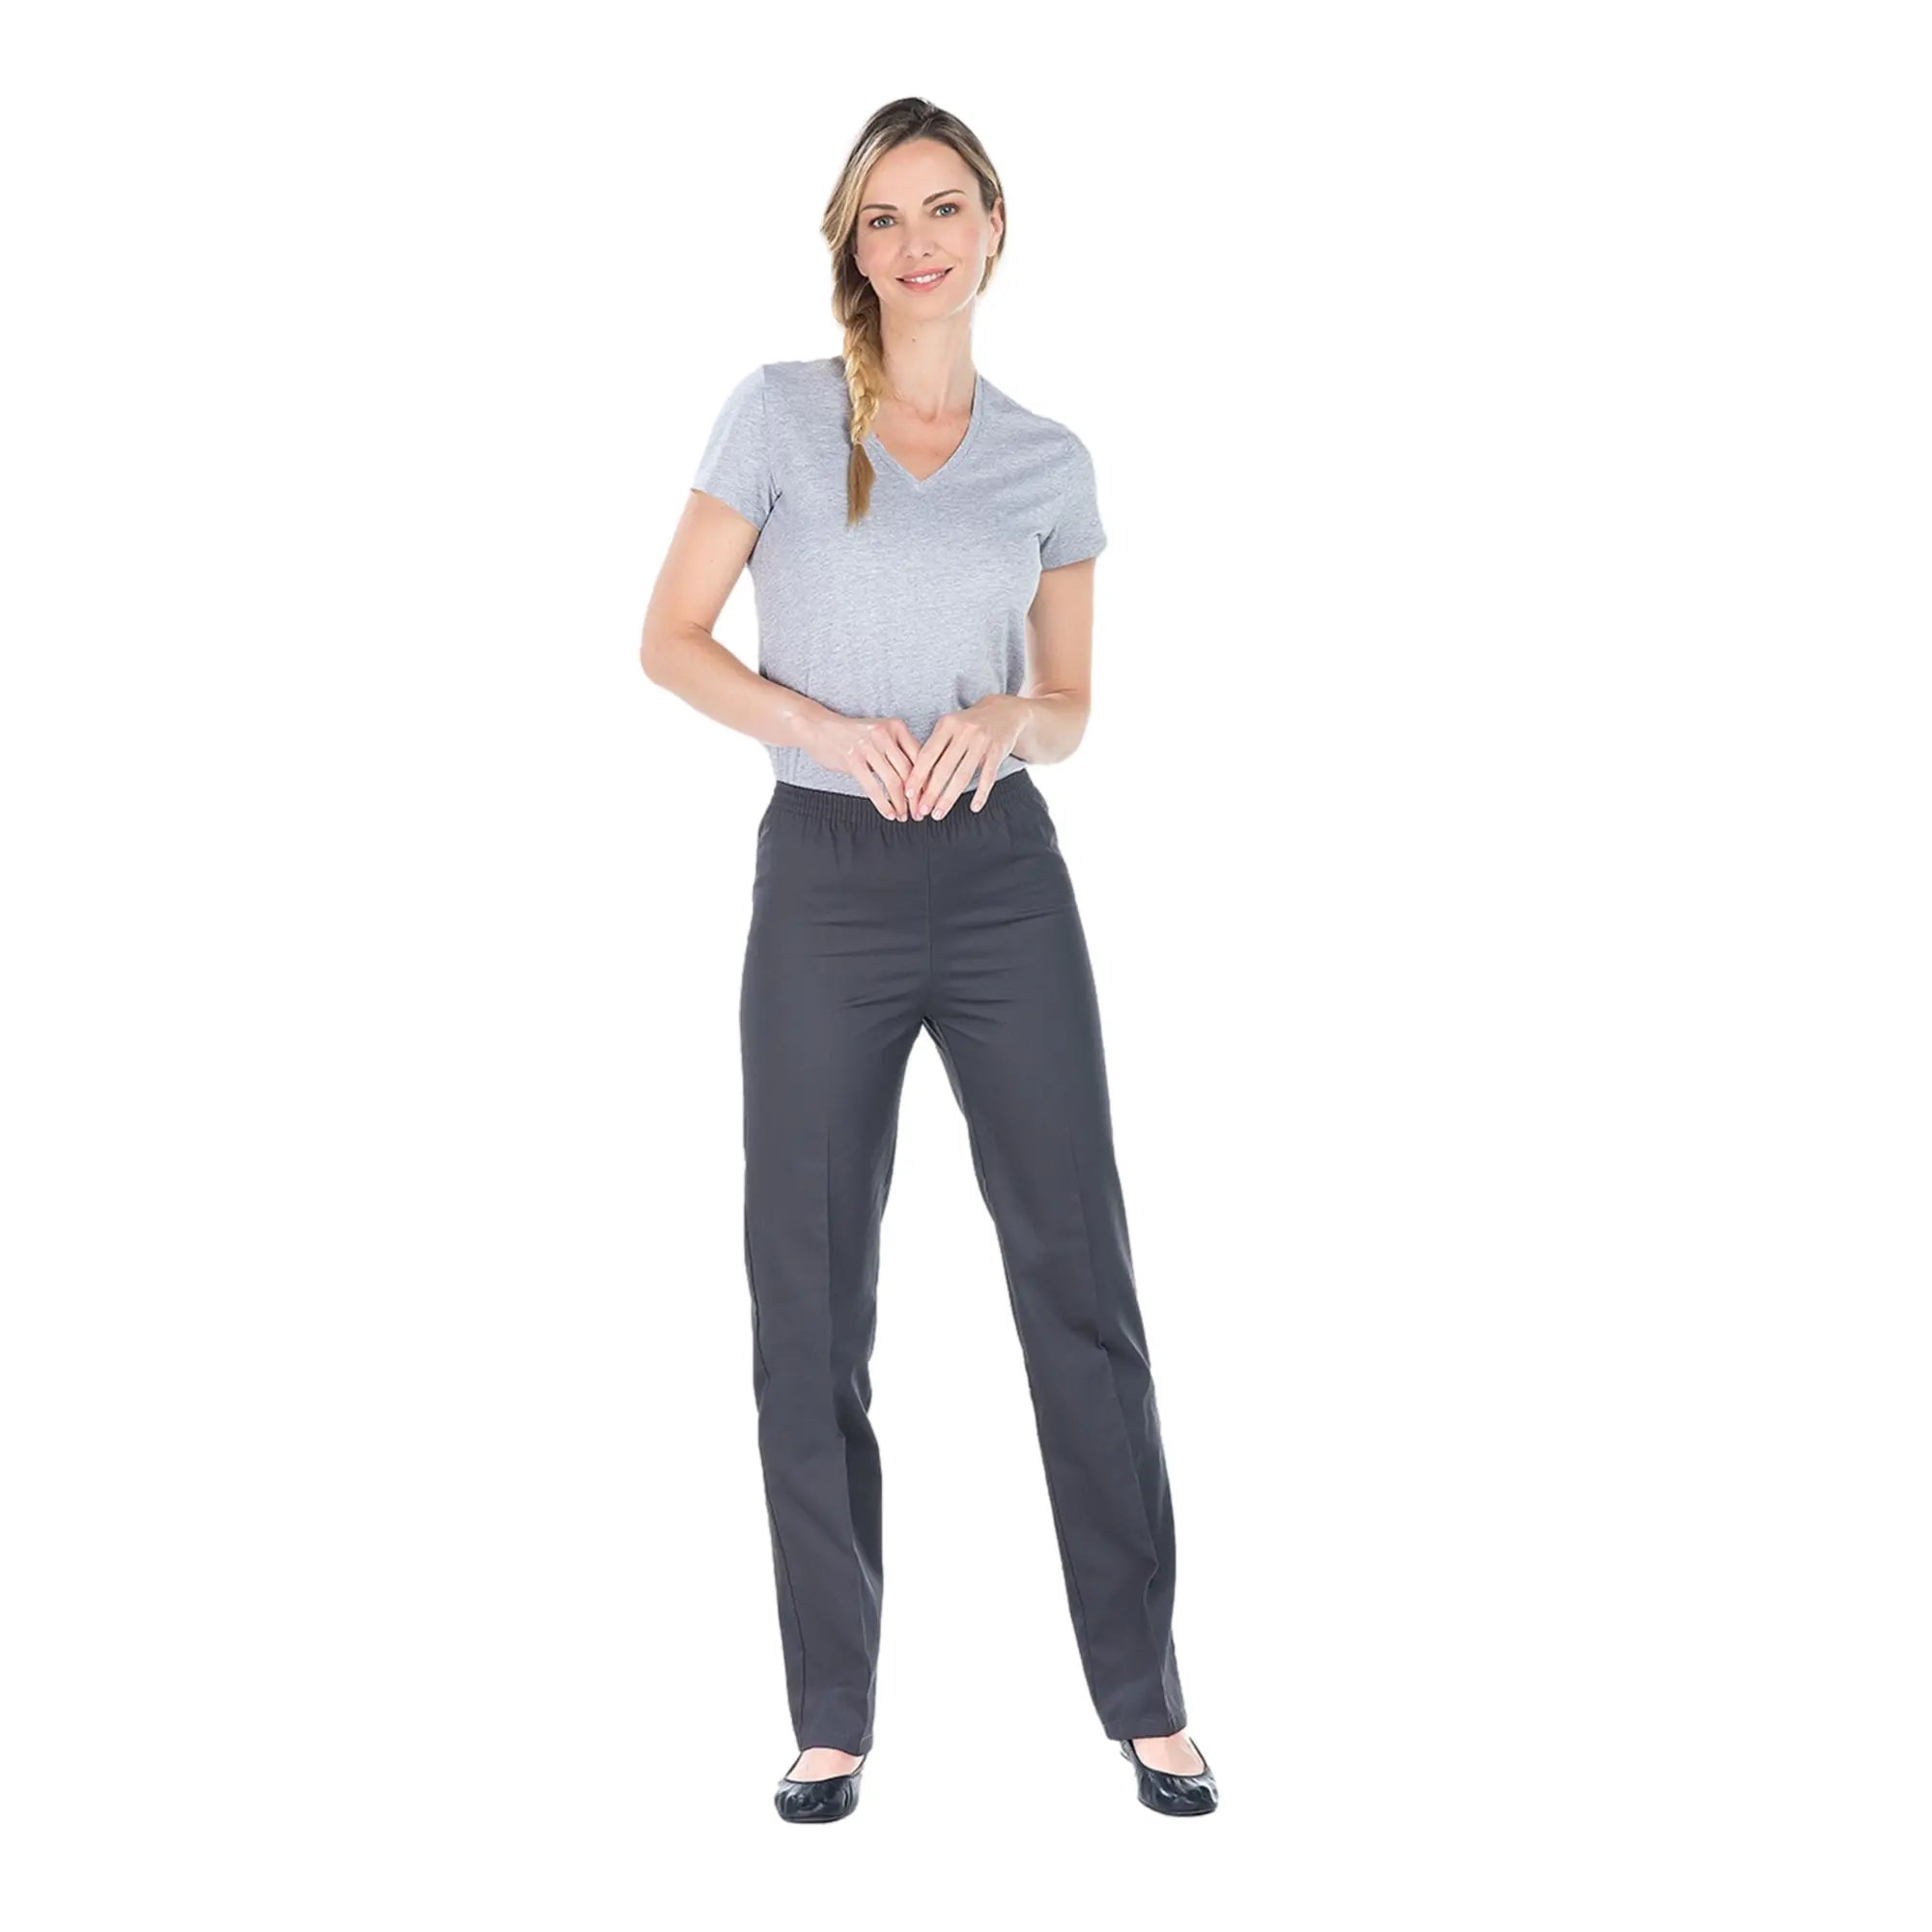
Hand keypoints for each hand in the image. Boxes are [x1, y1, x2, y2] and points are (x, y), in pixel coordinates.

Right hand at [802, 710, 923, 819]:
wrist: (818, 727)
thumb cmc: (852, 735)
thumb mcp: (879, 734)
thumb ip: (898, 751)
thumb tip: (919, 781)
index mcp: (896, 726)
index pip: (920, 757)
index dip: (927, 781)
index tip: (930, 797)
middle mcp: (884, 734)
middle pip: (909, 771)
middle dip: (916, 797)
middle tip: (919, 812)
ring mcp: (868, 747)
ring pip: (893, 782)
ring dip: (901, 804)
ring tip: (904, 816)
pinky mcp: (853, 760)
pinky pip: (874, 788)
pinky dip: (884, 804)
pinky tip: (889, 814)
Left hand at [907, 696, 1027, 818]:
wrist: (1004, 712)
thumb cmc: (968, 724)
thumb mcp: (949, 726)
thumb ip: (934, 746)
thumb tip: (915, 778)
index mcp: (947, 724)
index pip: (928, 754)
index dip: (917, 775)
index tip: (908, 794)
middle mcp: (964, 731)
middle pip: (944, 768)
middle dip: (930, 793)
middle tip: (921, 811)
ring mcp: (982, 741)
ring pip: (963, 775)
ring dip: (949, 798)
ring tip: (938, 813)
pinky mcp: (998, 751)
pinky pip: (988, 777)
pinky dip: (981, 794)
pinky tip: (974, 807)